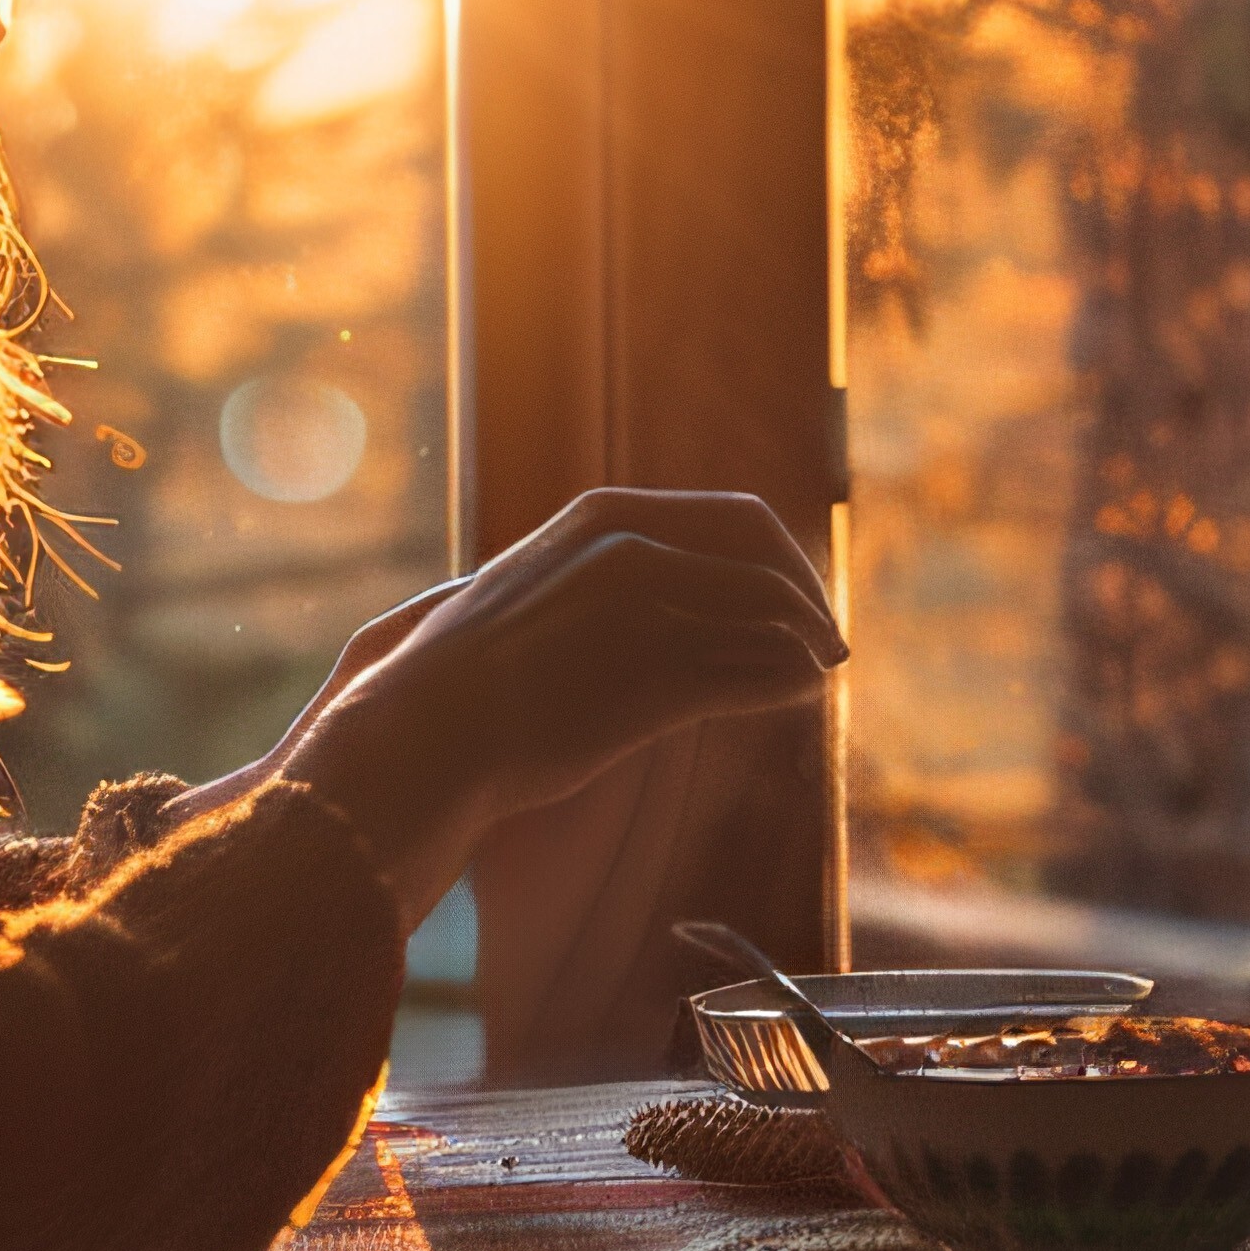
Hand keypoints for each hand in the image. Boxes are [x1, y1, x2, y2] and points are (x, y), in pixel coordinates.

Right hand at [266, 490, 844, 913]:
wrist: (422, 733)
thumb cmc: (467, 678)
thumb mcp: (535, 594)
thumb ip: (601, 580)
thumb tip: (659, 592)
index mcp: (606, 519)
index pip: (736, 517)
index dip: (781, 557)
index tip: (796, 594)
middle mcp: (635, 551)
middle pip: (766, 558)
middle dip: (806, 594)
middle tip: (827, 638)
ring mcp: (648, 611)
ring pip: (768, 617)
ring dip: (806, 644)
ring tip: (820, 671)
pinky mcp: (656, 678)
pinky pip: (756, 674)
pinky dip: (790, 682)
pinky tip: (801, 694)